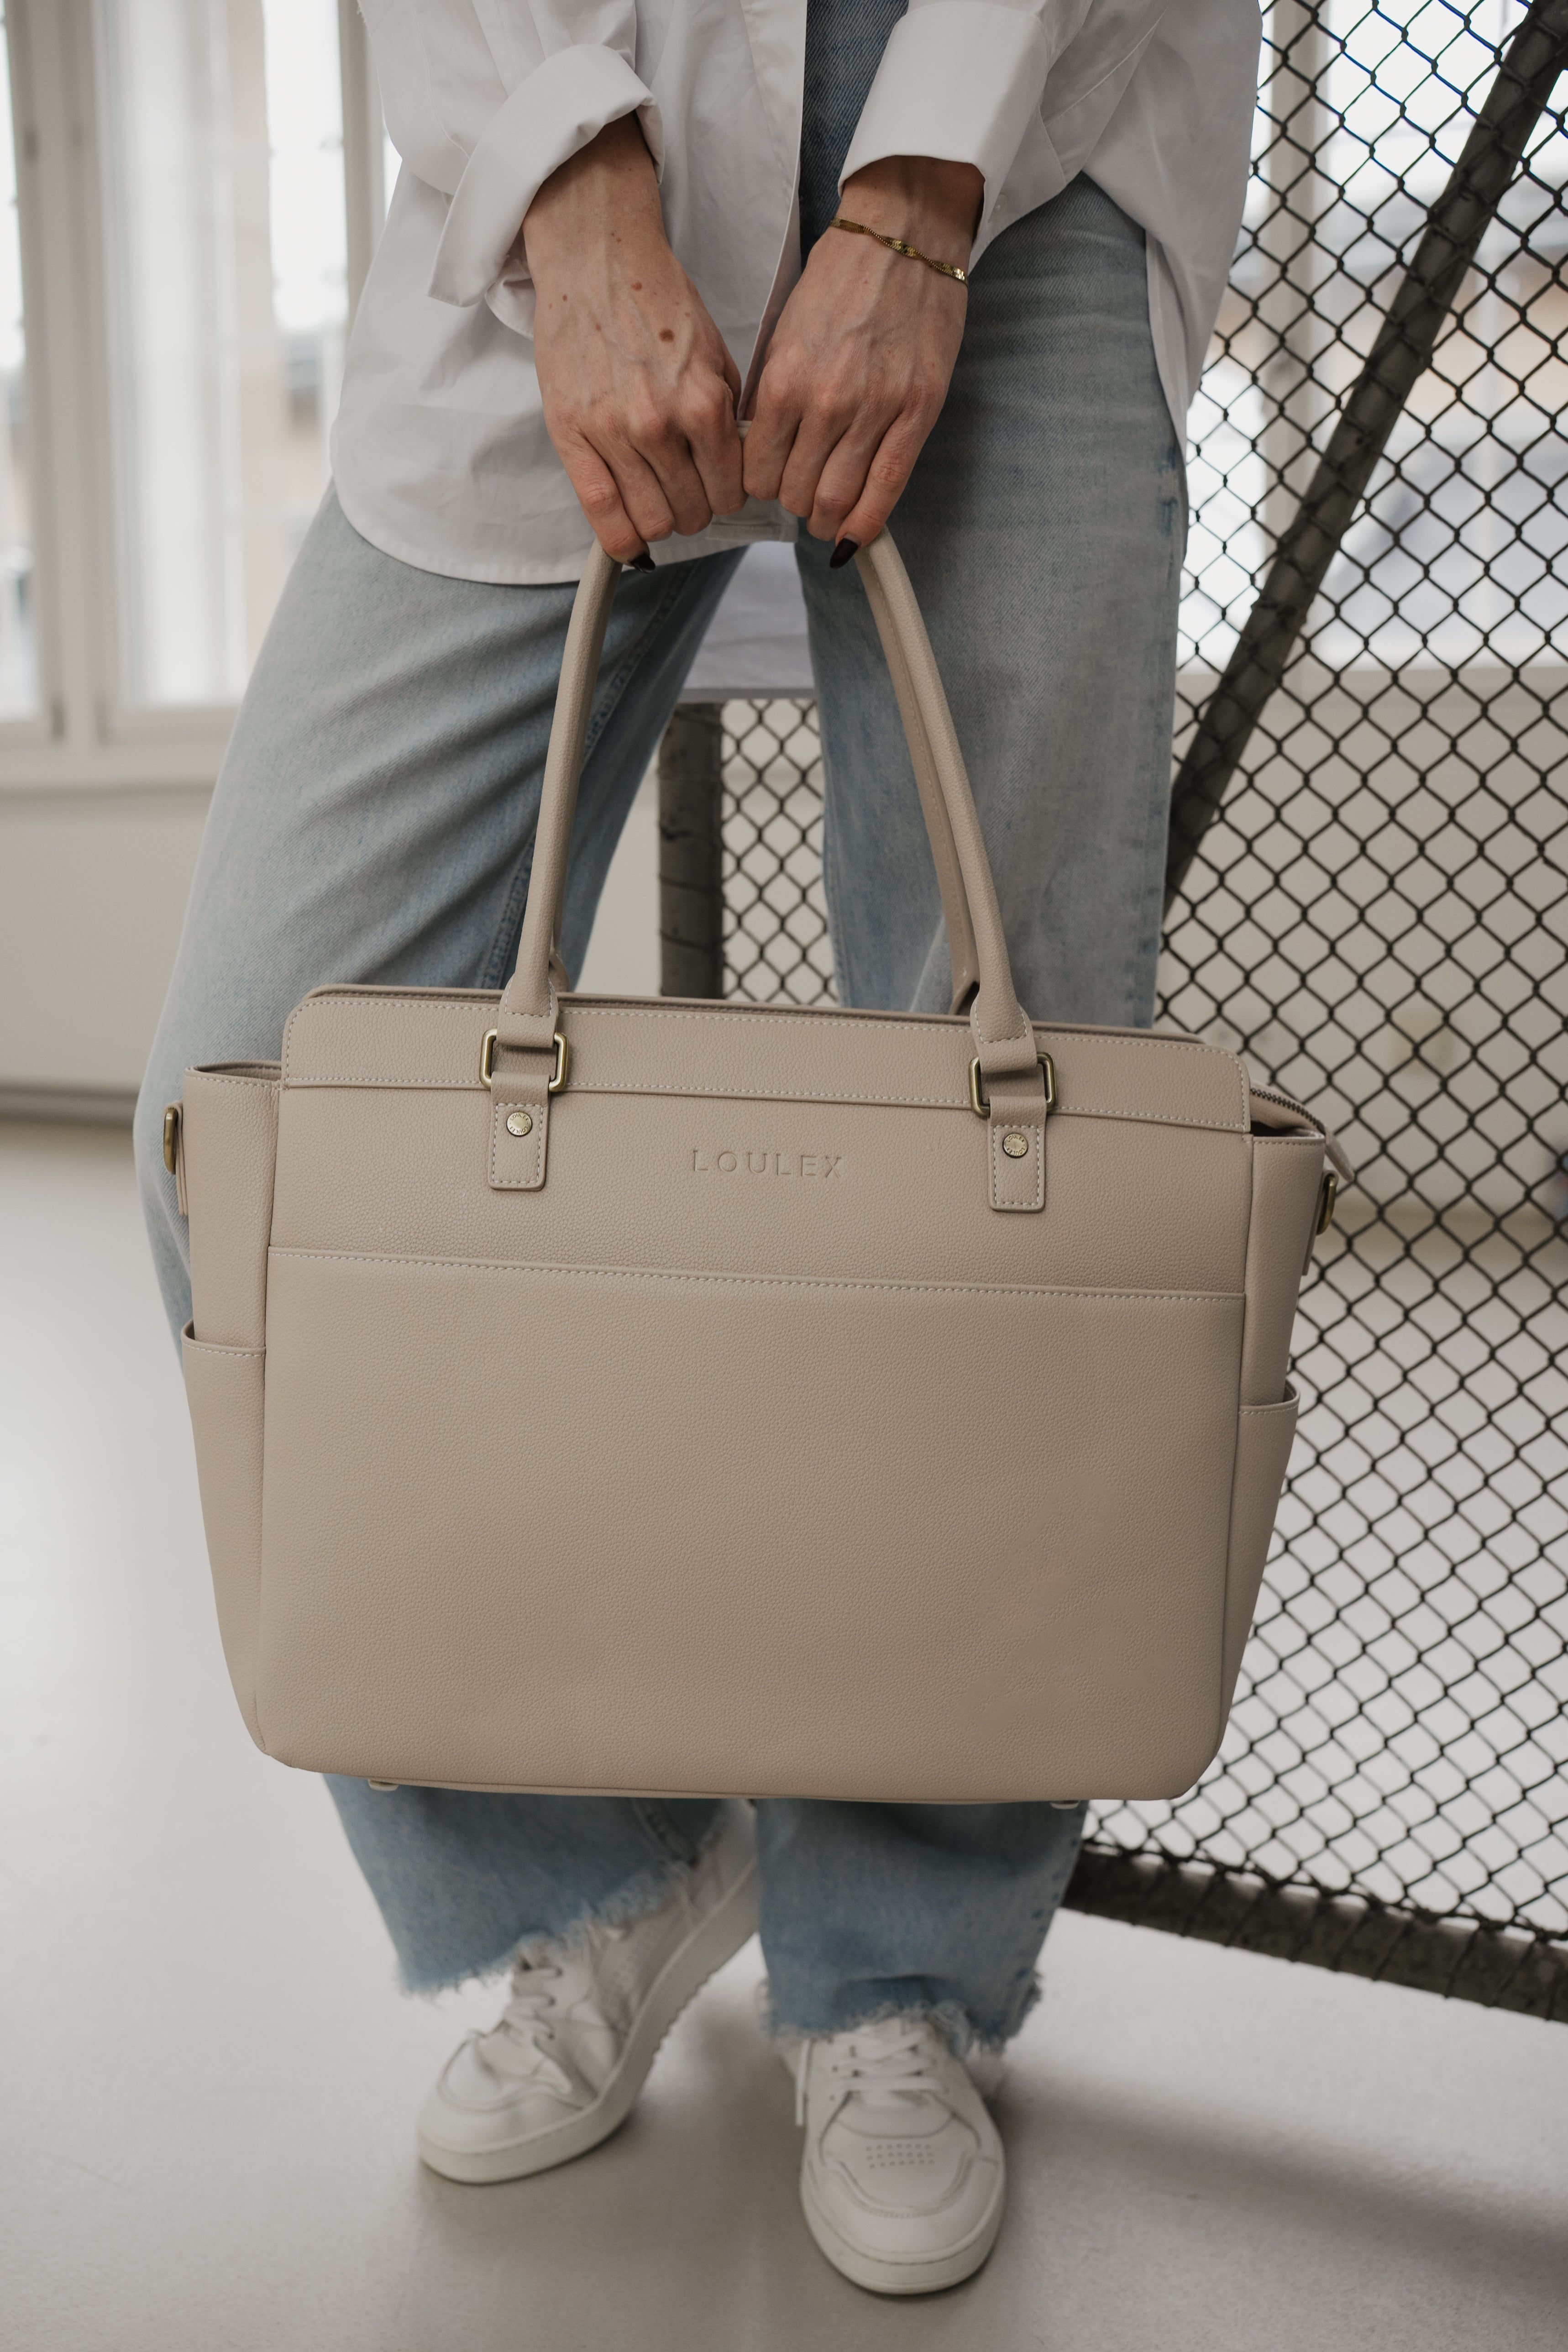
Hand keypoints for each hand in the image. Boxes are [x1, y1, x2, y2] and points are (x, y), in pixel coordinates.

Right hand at [524, 116, 744, 560]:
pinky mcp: (571, 433)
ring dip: (659, 520)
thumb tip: (737, 466)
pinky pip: (601, 514)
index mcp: (704, 403)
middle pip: (692, 512)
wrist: (596, 259)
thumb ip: (726, 412)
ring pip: (651, 521)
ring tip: (656, 499)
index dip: (727, 498)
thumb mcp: (714, 353)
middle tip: (685, 492)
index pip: (730, 491)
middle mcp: (660, 423)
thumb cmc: (656, 301)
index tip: (717, 490)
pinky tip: (628, 538)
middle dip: (695, 509)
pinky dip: (620, 538)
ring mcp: (613, 432)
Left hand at [743, 156, 980, 550]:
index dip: (758, 485)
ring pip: (836, 501)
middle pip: (794, 494)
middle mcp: (825, 403)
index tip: (768, 481)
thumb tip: (759, 450)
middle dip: (792, 501)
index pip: (756, 472)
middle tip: (799, 492)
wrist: (903, 234)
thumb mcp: (784, 333)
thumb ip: (772, 396)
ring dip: (825, 515)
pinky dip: (865, 525)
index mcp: (783, 381)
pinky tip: (853, 536)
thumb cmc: (841, 277)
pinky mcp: (916, 413)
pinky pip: (887, 490)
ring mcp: (875, 411)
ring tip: (825, 510)